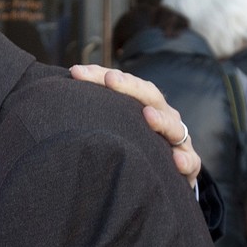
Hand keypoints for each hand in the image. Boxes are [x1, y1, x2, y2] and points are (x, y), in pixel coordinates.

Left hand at [70, 64, 200, 185]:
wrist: (170, 174)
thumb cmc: (138, 146)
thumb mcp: (119, 128)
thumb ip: (97, 114)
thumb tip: (56, 96)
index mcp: (145, 104)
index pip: (125, 84)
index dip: (100, 76)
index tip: (76, 72)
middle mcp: (163, 116)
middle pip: (150, 96)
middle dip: (130, 87)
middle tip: (110, 80)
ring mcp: (178, 139)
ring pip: (173, 126)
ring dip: (161, 121)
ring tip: (148, 116)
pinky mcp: (188, 164)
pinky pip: (190, 161)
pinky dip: (185, 160)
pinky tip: (175, 161)